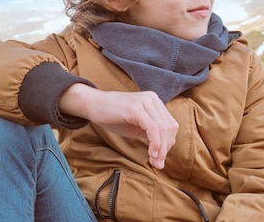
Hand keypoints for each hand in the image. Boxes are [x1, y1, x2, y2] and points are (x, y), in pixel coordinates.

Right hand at [59, 84, 178, 168]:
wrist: (92, 104)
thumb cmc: (113, 116)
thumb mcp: (136, 125)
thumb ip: (151, 133)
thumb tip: (164, 150)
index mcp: (155, 102)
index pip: (171, 125)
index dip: (168, 144)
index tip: (159, 159)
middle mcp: (153, 99)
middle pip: (170, 128)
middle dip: (166, 149)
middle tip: (158, 164)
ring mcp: (145, 102)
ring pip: (163, 129)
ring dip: (161, 149)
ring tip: (154, 161)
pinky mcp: (137, 108)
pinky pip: (153, 128)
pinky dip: (155, 143)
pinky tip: (151, 153)